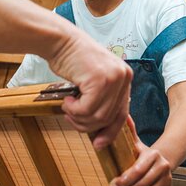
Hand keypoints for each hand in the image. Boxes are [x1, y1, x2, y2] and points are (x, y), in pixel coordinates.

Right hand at [47, 32, 132, 149]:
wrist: (60, 41)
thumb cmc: (71, 60)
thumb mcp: (92, 80)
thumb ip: (102, 100)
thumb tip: (103, 131)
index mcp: (125, 77)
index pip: (122, 113)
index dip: (110, 131)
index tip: (98, 144)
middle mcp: (124, 77)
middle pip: (109, 118)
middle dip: (88, 125)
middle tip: (71, 118)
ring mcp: (114, 78)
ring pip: (98, 117)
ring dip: (78, 118)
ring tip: (67, 108)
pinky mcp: (100, 80)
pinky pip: (87, 109)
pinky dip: (73, 110)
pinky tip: (66, 100)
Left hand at [107, 116, 171, 185]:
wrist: (166, 159)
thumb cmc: (145, 152)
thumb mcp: (137, 141)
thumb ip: (128, 130)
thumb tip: (120, 114)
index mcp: (153, 155)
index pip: (138, 170)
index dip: (124, 180)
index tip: (112, 184)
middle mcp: (162, 168)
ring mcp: (166, 181)